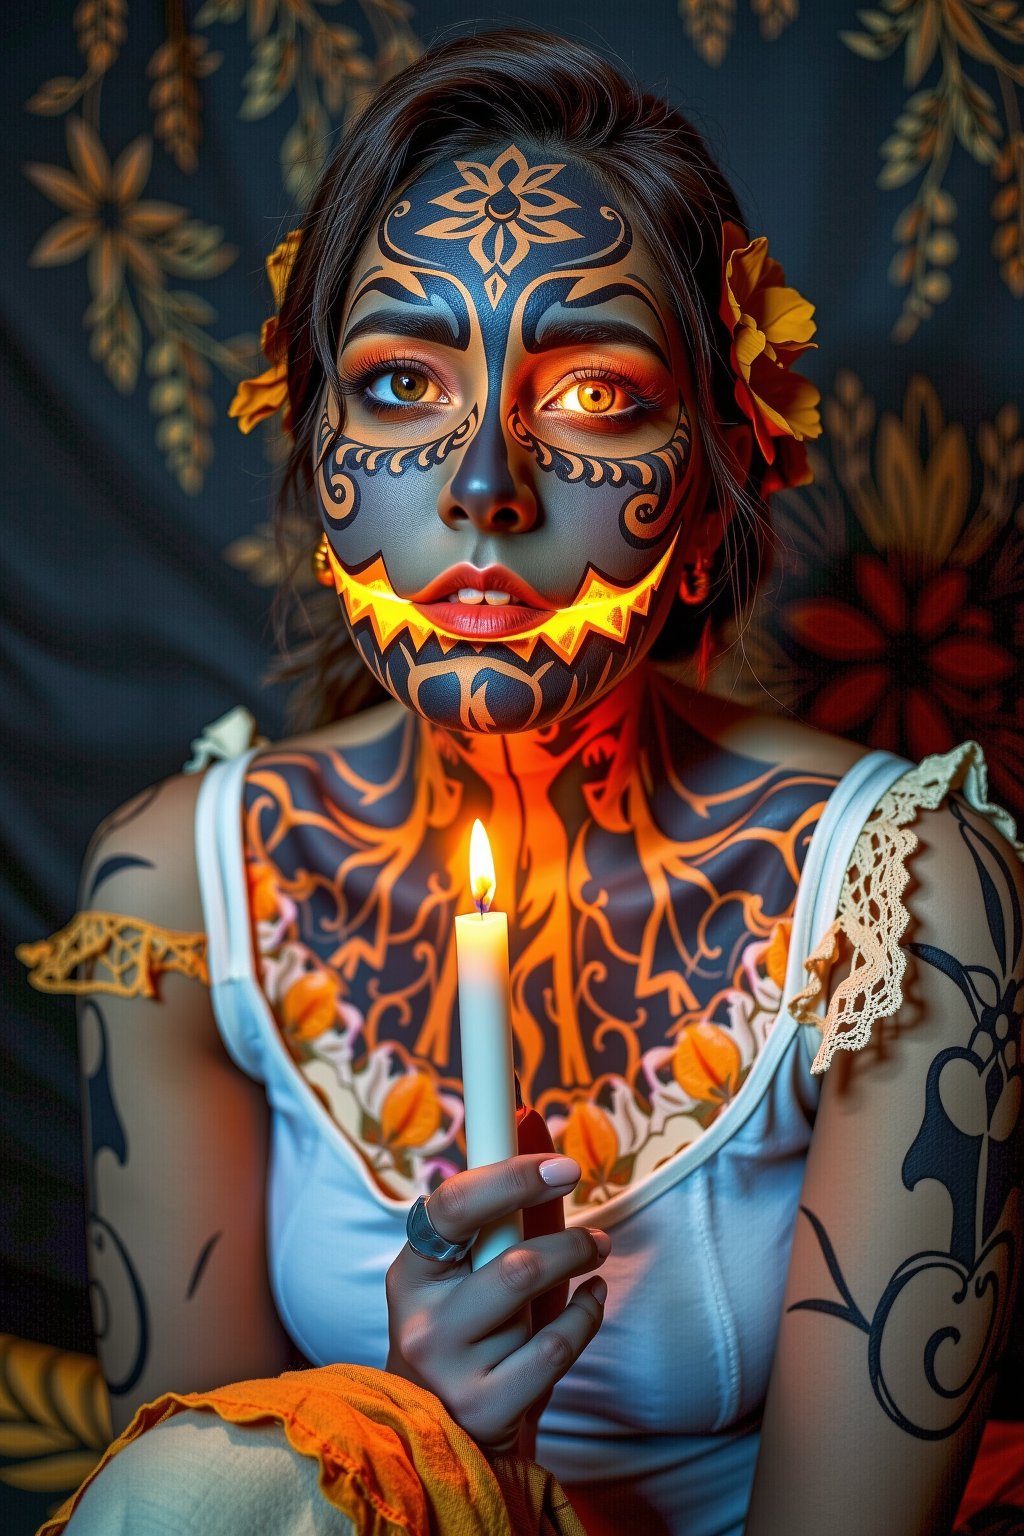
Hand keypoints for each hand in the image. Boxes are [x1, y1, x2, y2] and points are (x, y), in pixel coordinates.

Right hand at [385, 1151, 608, 1455]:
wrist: (451, 1436)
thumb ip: (500, 1214)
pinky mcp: (482, 1408)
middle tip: (598, 1237)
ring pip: (533, 1300)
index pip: (453, 1206)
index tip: (565, 1167)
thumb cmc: (471, 1335)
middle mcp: (418, 1319)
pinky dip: (585, 1318)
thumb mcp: (471, 1275)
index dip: (512, 1177)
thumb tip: (528, 1120)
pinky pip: (554, 1348)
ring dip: (577, 1276)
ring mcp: (447, 1368)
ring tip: (594, 1263)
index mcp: (409, 1271)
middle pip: (509, 1259)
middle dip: (568, 1242)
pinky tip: (590, 1303)